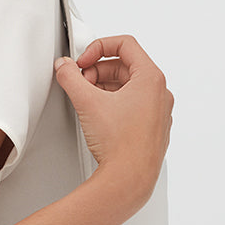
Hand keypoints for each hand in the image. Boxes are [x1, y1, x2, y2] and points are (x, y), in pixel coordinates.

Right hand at [54, 34, 173, 213]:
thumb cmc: (120, 145)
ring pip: (129, 87)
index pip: (125, 44)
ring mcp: (158, 113)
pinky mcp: (152, 129)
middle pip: (125, 66)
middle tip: (80, 81)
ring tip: (87, 98)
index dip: (98, 47)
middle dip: (98, 70)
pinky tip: (99, 116)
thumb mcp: (87, 101)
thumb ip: (70, 77)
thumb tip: (64, 68)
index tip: (83, 60)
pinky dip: (114, 103)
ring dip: (104, 86)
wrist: (128, 180)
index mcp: (151, 79)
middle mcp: (160, 94)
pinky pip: (133, 105)